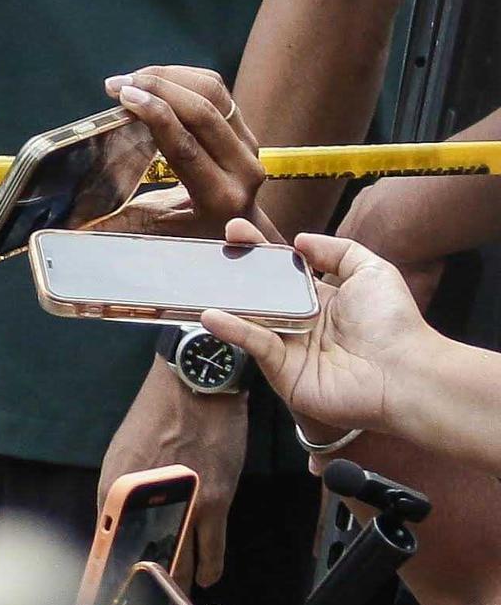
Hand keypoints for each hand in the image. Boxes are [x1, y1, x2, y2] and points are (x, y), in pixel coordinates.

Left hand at [99, 360, 247, 587]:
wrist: (196, 386)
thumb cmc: (158, 414)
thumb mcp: (122, 451)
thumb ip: (116, 489)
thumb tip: (114, 521)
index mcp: (114, 482)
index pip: (106, 537)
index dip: (107, 566)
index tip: (106, 588)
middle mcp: (145, 497)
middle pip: (144, 555)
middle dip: (143, 582)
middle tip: (142, 603)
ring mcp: (183, 502)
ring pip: (180, 557)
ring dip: (177, 582)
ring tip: (173, 601)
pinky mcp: (215, 501)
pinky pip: (212, 546)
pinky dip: (209, 567)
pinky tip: (205, 580)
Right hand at [103, 65, 258, 230]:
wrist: (237, 227)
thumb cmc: (190, 232)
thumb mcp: (154, 232)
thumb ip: (116, 224)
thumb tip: (64, 225)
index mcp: (218, 197)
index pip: (186, 146)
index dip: (154, 114)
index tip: (122, 95)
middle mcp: (241, 168)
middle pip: (205, 109)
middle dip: (158, 86)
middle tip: (118, 84)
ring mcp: (248, 144)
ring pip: (213, 91)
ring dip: (168, 77)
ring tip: (131, 79)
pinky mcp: (243, 126)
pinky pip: (215, 88)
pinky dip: (181, 76)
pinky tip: (153, 81)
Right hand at [202, 217, 434, 447]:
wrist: (405, 371)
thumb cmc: (394, 323)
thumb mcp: (372, 271)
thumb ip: (338, 250)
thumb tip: (300, 240)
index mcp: (322, 301)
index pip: (282, 272)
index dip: (259, 251)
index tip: (236, 231)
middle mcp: (302, 325)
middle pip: (260, 295)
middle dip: (234, 273)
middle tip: (209, 254)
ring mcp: (291, 350)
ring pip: (251, 321)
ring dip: (226, 303)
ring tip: (200, 284)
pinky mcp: (284, 373)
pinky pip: (255, 346)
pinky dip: (234, 330)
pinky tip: (213, 316)